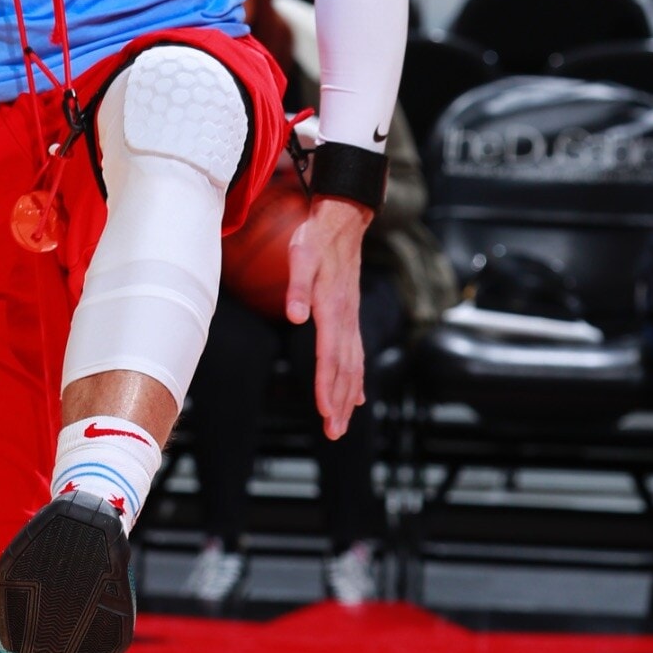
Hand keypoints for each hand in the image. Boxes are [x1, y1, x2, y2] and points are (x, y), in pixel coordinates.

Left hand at [285, 195, 371, 439]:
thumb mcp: (300, 256)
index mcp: (332, 308)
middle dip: (339, 403)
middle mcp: (346, 318)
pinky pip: (356, 354)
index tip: (324, 411)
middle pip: (344, 369)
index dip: (326, 385)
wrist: (343, 220)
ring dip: (347, 397)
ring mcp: (351, 318)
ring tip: (342, 424)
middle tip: (335, 432)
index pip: (329, 356)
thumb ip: (297, 287)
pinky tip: (355, 397)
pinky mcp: (350, 316)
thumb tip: (296, 316)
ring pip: (353, 366)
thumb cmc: (316, 238)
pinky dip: (356, 379)